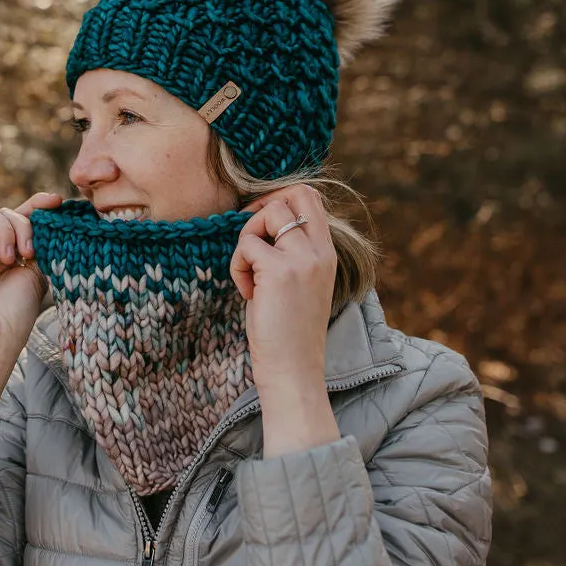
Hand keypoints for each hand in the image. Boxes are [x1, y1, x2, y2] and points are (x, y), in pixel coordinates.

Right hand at [0, 191, 62, 360]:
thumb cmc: (15, 315)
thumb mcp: (37, 273)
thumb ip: (40, 242)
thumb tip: (52, 208)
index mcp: (14, 252)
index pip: (25, 216)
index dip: (38, 204)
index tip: (56, 202)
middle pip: (7, 212)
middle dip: (22, 226)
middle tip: (27, 254)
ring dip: (4, 231)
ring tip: (8, 260)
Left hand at [229, 185, 339, 453]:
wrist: (294, 371)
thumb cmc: (289, 333)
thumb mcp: (300, 284)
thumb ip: (292, 253)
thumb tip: (262, 223)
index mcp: (328, 253)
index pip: (311, 198)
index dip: (281, 199)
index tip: (263, 228)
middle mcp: (320, 251)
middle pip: (294, 194)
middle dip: (264, 207)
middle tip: (251, 238)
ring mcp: (302, 259)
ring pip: (268, 213)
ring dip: (247, 238)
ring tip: (249, 273)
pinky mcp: (279, 271)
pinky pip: (247, 244)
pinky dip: (238, 265)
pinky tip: (248, 293)